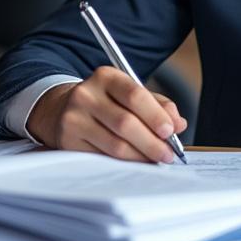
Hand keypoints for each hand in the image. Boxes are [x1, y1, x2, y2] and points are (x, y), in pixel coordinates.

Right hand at [27, 66, 187, 163]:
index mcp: (106, 76)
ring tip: (156, 160)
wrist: (61, 109)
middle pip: (126, 123)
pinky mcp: (68, 140)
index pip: (134, 95)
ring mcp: (74, 118)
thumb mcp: (129, 94)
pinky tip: (135, 163)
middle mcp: (86, 94)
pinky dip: (124, 163)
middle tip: (168, 154)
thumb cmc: (105, 103)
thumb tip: (178, 123)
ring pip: (115, 144)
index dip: (155, 115)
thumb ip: (157, 105)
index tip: (170, 131)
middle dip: (152, 142)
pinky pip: (103, 157)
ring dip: (141, 156)